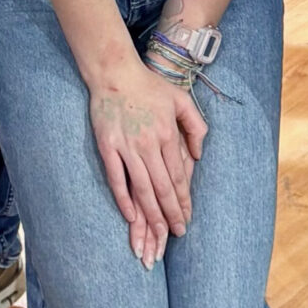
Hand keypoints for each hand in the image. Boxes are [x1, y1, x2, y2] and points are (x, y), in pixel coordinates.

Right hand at [87, 58, 206, 264]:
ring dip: (151, 215)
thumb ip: (196, 126)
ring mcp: (126, 147)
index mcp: (168, 134)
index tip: (187, 220)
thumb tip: (199, 155)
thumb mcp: (181, 100)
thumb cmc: (150, 86)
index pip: (178, 177)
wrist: (115, 73)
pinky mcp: (107, 147)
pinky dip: (124, 200)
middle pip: (162, 188)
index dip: (183, 202)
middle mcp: (149, 144)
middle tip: (177, 234)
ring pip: (142, 189)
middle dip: (171, 215)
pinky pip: (116, 179)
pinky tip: (131, 217)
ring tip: (158, 235)